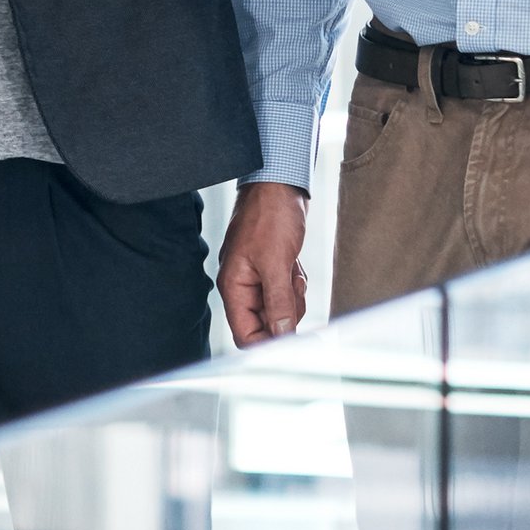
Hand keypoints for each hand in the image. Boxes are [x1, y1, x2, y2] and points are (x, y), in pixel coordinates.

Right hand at [219, 181, 310, 345]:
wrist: (279, 185)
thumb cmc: (269, 214)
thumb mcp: (277, 262)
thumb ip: (278, 302)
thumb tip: (282, 335)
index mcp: (234, 286)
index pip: (246, 335)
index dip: (269, 344)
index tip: (295, 344)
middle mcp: (242, 286)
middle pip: (266, 325)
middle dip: (286, 313)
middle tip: (293, 288)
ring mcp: (257, 278)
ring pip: (280, 310)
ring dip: (293, 296)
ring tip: (292, 271)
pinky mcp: (271, 270)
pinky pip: (287, 293)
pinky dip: (295, 284)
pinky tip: (294, 264)